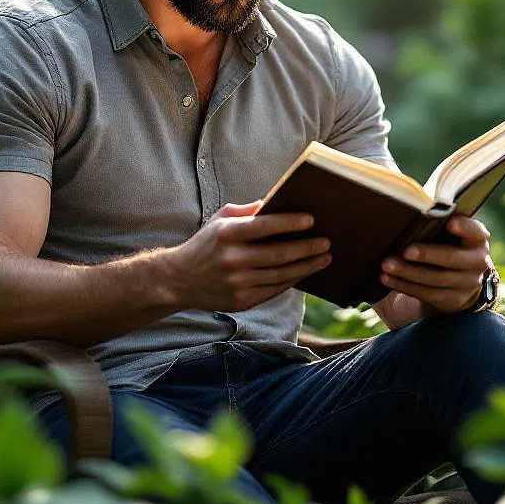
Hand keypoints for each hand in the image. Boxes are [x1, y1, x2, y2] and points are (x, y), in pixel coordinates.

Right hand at [164, 202, 330, 312]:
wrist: (178, 280)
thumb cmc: (205, 244)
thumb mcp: (219, 221)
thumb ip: (246, 211)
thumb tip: (274, 202)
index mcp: (227, 234)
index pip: (264, 226)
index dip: (290, 223)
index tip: (311, 220)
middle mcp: (232, 259)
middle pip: (279, 254)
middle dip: (307, 248)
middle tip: (326, 242)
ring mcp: (237, 282)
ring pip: (281, 274)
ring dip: (306, 266)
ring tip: (324, 258)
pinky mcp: (241, 301)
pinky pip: (274, 289)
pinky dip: (292, 280)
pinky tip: (304, 272)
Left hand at [376, 215, 491, 317]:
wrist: (461, 277)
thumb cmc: (445, 240)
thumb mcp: (446, 228)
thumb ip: (434, 216)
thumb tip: (403, 194)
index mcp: (477, 238)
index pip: (475, 231)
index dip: (464, 227)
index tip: (449, 222)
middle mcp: (477, 261)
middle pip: (452, 258)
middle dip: (427, 254)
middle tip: (405, 250)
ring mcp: (467, 283)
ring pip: (436, 279)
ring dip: (409, 273)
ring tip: (386, 265)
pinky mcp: (452, 300)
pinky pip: (427, 294)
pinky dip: (404, 286)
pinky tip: (386, 279)